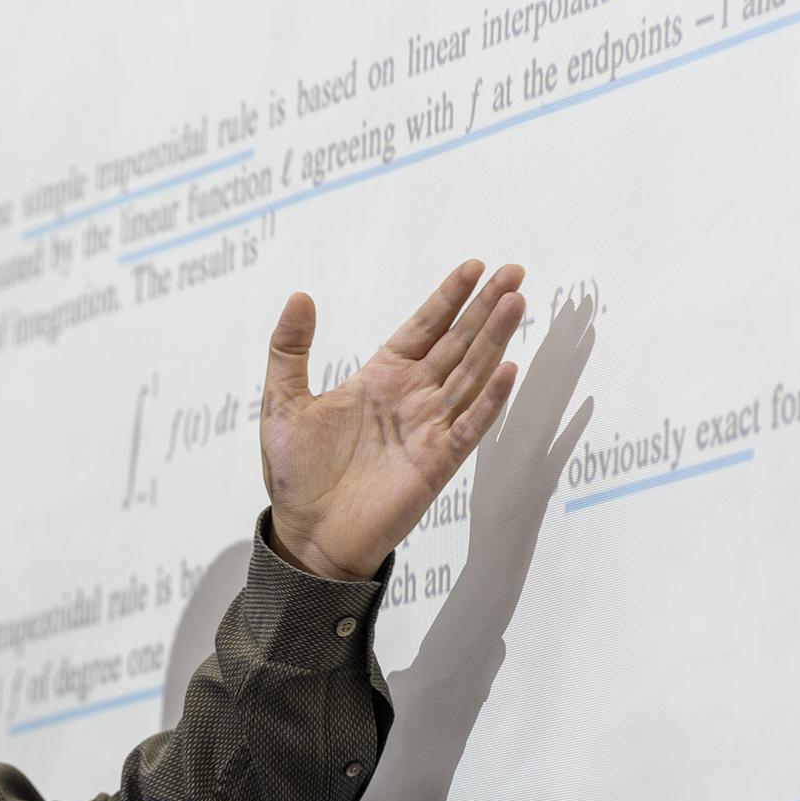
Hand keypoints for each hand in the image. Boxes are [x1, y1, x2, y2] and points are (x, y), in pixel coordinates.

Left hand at [261, 259, 524, 579]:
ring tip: (517, 303)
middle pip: (456, 343)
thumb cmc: (296, 473)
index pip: (423, 328)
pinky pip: (469, 426)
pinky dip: (489, 399)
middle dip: (485, 307)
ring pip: (470, 375)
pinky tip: (507, 369)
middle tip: (513, 271)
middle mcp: (411, 398)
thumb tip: (299, 297)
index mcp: (379, 379)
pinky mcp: (437, 462)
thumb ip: (289, 349)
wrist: (306, 534)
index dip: (448, 298)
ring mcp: (428, 428)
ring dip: (494, 340)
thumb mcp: (282, 402)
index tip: (473, 266)